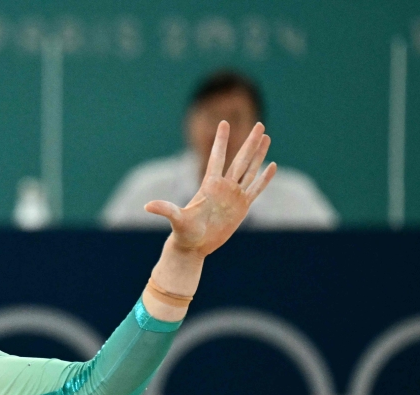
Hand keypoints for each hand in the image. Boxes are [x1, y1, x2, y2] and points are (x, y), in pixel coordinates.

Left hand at [145, 121, 276, 257]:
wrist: (193, 246)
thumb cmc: (184, 233)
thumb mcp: (177, 220)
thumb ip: (165, 210)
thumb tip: (147, 206)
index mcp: (209, 185)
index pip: (217, 157)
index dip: (221, 141)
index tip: (224, 122)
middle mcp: (223, 186)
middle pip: (240, 159)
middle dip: (249, 141)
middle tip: (259, 123)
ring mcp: (234, 195)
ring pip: (249, 170)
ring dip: (258, 154)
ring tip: (266, 137)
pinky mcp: (242, 207)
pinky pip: (256, 189)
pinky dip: (264, 178)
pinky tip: (272, 166)